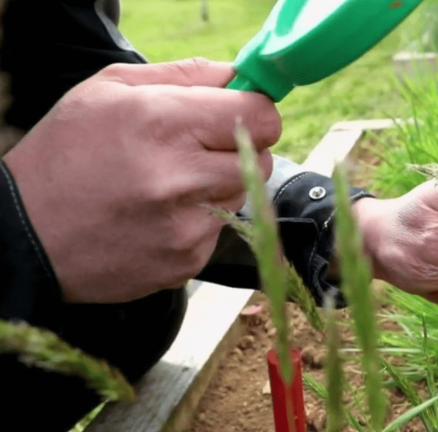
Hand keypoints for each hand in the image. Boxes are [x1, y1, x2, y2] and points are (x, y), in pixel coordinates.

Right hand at [3, 58, 280, 303]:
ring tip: (169, 184)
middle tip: (198, 150)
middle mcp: (180, 177)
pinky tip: (159, 216)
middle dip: (240, 150)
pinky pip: (219, 230)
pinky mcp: (186, 261)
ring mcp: (186, 226)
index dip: (256, 112)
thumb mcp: (110, 90)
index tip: (240, 115)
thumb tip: (239, 77)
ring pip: (242, 195)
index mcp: (164, 123)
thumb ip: (185, 76)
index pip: (260, 116)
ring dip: (218, 185)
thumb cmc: (66, 153)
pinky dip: (199, 220)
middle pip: (262, 158)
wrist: (25, 236)